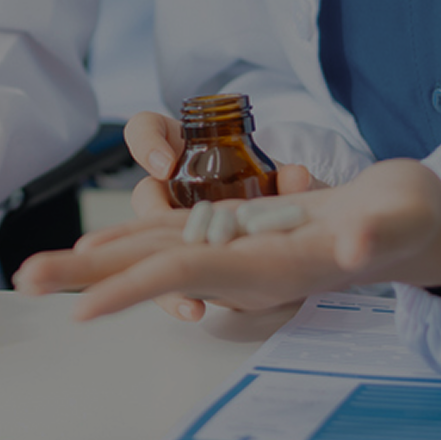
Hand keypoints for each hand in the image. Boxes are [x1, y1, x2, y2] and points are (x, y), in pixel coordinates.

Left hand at [15, 159, 440, 320]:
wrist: (417, 226)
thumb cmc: (411, 222)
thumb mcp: (402, 219)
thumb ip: (380, 235)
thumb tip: (353, 248)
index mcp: (270, 267)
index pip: (186, 275)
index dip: (132, 288)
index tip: (80, 311)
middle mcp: (241, 268)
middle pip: (148, 272)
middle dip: (84, 279)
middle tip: (21, 282)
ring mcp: (235, 252)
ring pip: (149, 257)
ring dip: (92, 264)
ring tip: (34, 271)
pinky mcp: (237, 234)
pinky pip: (171, 240)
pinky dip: (130, 242)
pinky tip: (95, 248)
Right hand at [117, 111, 323, 320]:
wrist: (289, 227)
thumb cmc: (274, 190)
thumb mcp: (282, 179)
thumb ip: (289, 177)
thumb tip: (296, 176)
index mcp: (187, 150)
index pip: (147, 130)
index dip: (147, 144)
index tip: (166, 163)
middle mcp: (173, 189)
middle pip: (144, 193)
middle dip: (152, 214)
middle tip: (170, 226)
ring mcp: (174, 228)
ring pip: (146, 244)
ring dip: (153, 266)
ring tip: (179, 284)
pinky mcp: (182, 262)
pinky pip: (167, 277)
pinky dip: (174, 295)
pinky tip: (194, 308)